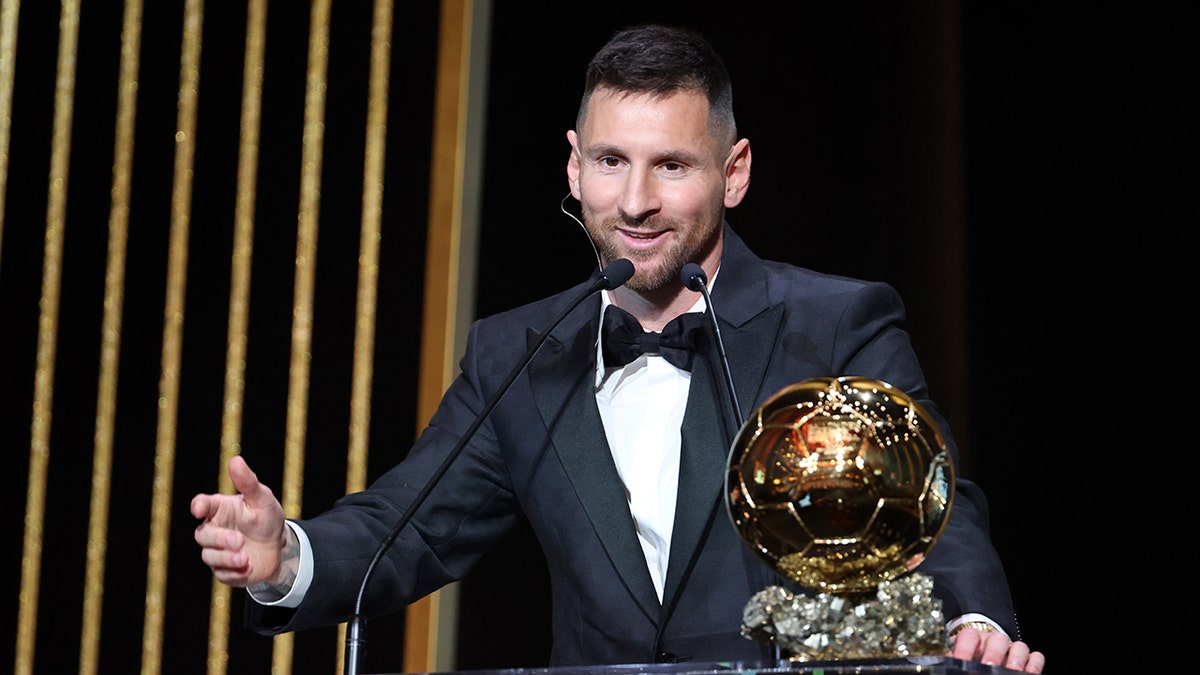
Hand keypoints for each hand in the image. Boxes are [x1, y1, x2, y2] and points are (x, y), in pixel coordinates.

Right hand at [191, 455, 289, 587]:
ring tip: (245, 558)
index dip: (199, 505)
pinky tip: (248, 567)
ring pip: (209, 557)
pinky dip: (234, 573)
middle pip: (202, 535)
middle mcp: (214, 530)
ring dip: (226, 558)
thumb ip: (248, 482)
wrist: (279, 546)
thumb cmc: (266, 517)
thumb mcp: (262, 498)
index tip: (199, 508)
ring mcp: (217, 551)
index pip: (203, 504)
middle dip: (219, 539)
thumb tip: (235, 460)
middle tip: (239, 540)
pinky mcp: (224, 570)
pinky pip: (221, 574)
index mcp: (220, 509)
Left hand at [948, 626, 1044, 672]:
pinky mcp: (1027, 659)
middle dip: (994, 654)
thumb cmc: (965, 658)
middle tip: (989, 667)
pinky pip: (1035, 656)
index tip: (960, 662)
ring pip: (1019, 646)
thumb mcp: (954, 658)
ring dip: (1016, 659)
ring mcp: (1011, 648)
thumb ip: (948, 660)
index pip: (969, 636)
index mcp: (972, 638)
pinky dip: (1034, 664)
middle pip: (997, 639)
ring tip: (1012, 671)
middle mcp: (993, 640)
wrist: (978, 654)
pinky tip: (1029, 673)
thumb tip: (936, 665)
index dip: (964, 649)